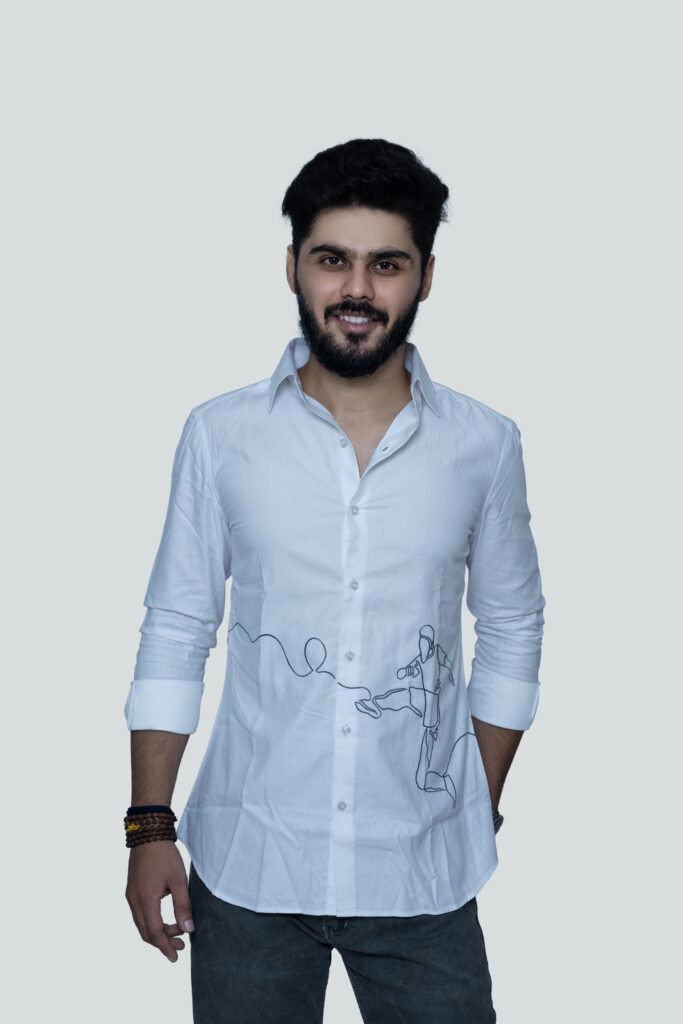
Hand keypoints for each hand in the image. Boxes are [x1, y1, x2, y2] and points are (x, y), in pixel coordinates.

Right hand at [126, 840, 193, 961]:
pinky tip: (165, 917)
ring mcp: (131, 895)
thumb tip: (188, 929)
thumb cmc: (164, 854)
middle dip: (163, 942)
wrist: (148, 833)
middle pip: (146, 932)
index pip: (154, 933)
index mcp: (145, 900)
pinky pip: (140, 913)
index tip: (176, 957)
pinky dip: (152, 921)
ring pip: (142, 923)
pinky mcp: (132, 889)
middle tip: (181, 945)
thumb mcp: (178, 880)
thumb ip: (183, 905)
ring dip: (158, 931)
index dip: (165, 947)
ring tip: (176, 931)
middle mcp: (134, 901)